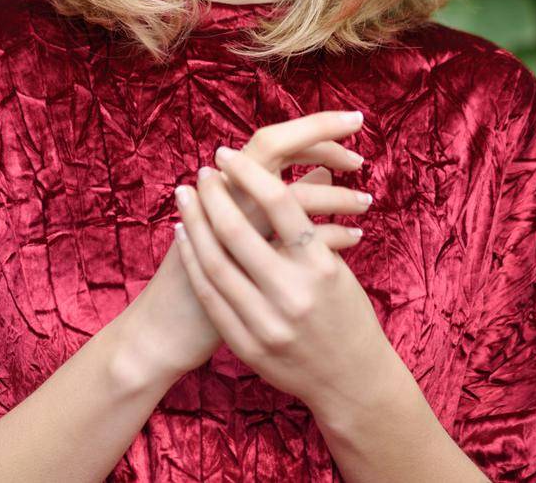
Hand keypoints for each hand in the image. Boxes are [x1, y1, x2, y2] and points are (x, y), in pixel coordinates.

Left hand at [124, 111, 372, 381]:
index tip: (228, 155)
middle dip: (214, 194)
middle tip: (202, 172)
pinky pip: (211, 296)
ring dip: (195, 222)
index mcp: (321, 266)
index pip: (281, 203)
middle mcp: (293, 292)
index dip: (249, 173)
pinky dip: (194, 261)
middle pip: (238, 230)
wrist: (350, 380)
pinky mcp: (247, 344)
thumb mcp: (339, 267)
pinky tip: (185, 235)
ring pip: (216, 262)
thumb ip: (314, 225)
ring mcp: (266, 322)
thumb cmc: (347, 314)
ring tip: (185, 196)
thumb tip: (304, 170)